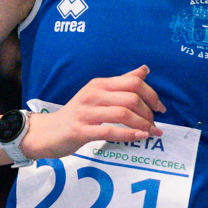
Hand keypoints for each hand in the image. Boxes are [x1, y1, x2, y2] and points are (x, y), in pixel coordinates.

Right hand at [22, 66, 164, 159]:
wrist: (47, 132)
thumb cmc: (77, 114)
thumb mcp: (97, 94)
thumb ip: (121, 83)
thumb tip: (144, 70)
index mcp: (99, 84)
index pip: (133, 82)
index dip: (151, 94)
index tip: (160, 108)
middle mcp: (93, 94)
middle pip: (131, 97)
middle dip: (148, 112)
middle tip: (154, 123)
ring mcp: (86, 112)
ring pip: (123, 114)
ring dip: (142, 125)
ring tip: (150, 133)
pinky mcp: (81, 130)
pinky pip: (110, 131)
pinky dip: (129, 134)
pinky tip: (139, 137)